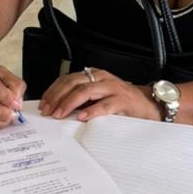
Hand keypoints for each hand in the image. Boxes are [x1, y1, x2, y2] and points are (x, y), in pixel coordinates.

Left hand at [38, 68, 158, 121]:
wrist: (149, 104)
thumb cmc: (122, 103)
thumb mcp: (99, 97)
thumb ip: (82, 100)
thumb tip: (58, 110)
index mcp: (93, 75)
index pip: (67, 79)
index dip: (52, 91)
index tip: (43, 104)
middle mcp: (101, 78)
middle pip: (72, 83)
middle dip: (56, 97)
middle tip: (47, 111)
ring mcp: (112, 87)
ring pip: (85, 91)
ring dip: (69, 103)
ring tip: (59, 114)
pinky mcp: (122, 100)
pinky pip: (104, 105)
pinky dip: (91, 111)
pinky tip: (81, 117)